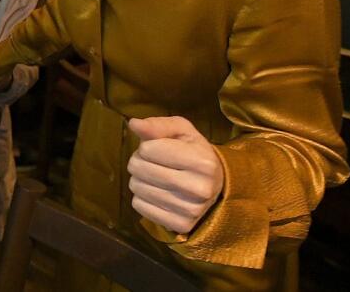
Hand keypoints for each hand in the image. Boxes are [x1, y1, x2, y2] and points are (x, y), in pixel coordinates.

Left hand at [126, 116, 223, 233]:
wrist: (215, 186)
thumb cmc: (194, 153)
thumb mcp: (182, 131)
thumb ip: (157, 125)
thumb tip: (133, 123)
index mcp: (203, 162)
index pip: (147, 149)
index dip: (146, 146)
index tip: (158, 149)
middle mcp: (200, 189)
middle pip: (139, 168)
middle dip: (139, 161)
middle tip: (154, 163)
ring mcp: (191, 210)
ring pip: (136, 188)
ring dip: (139, 179)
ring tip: (156, 177)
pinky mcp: (180, 225)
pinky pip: (139, 206)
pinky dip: (142, 198)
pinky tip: (158, 194)